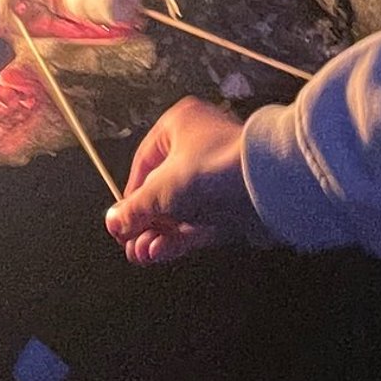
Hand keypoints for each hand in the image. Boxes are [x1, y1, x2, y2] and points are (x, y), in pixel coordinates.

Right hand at [105, 98, 269, 265]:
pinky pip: (199, 222)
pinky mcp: (232, 206)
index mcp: (179, 125)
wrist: (267, 186)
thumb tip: (113, 221)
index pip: (144, 163)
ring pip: (181, 210)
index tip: (120, 221)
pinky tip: (159, 253)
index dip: (130, 195)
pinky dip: (179, 238)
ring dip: (159, 234)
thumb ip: (135, 209)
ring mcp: (217, 178)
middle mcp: (199, 146)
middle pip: (162, 190)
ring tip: (141, 255)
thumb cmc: (212, 169)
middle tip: (130, 244)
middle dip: (145, 222)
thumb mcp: (160, 189)